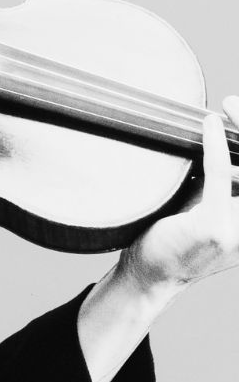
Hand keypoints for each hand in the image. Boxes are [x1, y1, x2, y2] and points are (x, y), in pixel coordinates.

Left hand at [118, 95, 238, 297]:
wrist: (150, 276)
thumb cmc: (176, 238)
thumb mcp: (211, 206)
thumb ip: (226, 182)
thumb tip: (223, 138)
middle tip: (234, 105)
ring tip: (227, 109)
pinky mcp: (213, 227)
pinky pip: (218, 174)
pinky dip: (215, 145)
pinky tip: (209, 125)